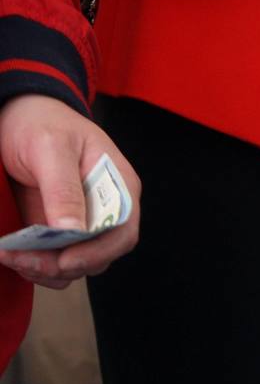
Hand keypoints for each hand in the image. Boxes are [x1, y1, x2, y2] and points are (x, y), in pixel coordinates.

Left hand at [0, 95, 140, 289]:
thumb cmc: (41, 121)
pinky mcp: (58, 229)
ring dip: (47, 270)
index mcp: (119, 188)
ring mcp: (82, 222)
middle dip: (63, 264)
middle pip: (99, 254)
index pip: (121, 232)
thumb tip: (72, 231)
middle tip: (25, 259)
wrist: (18, 113)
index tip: (65, 261)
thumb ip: (63, 189)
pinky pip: (56, 259)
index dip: (98, 252)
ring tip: (14, 257)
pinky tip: (15, 254)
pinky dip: (37, 264)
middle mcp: (106, 210)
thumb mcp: (50, 147)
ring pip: (78, 264)